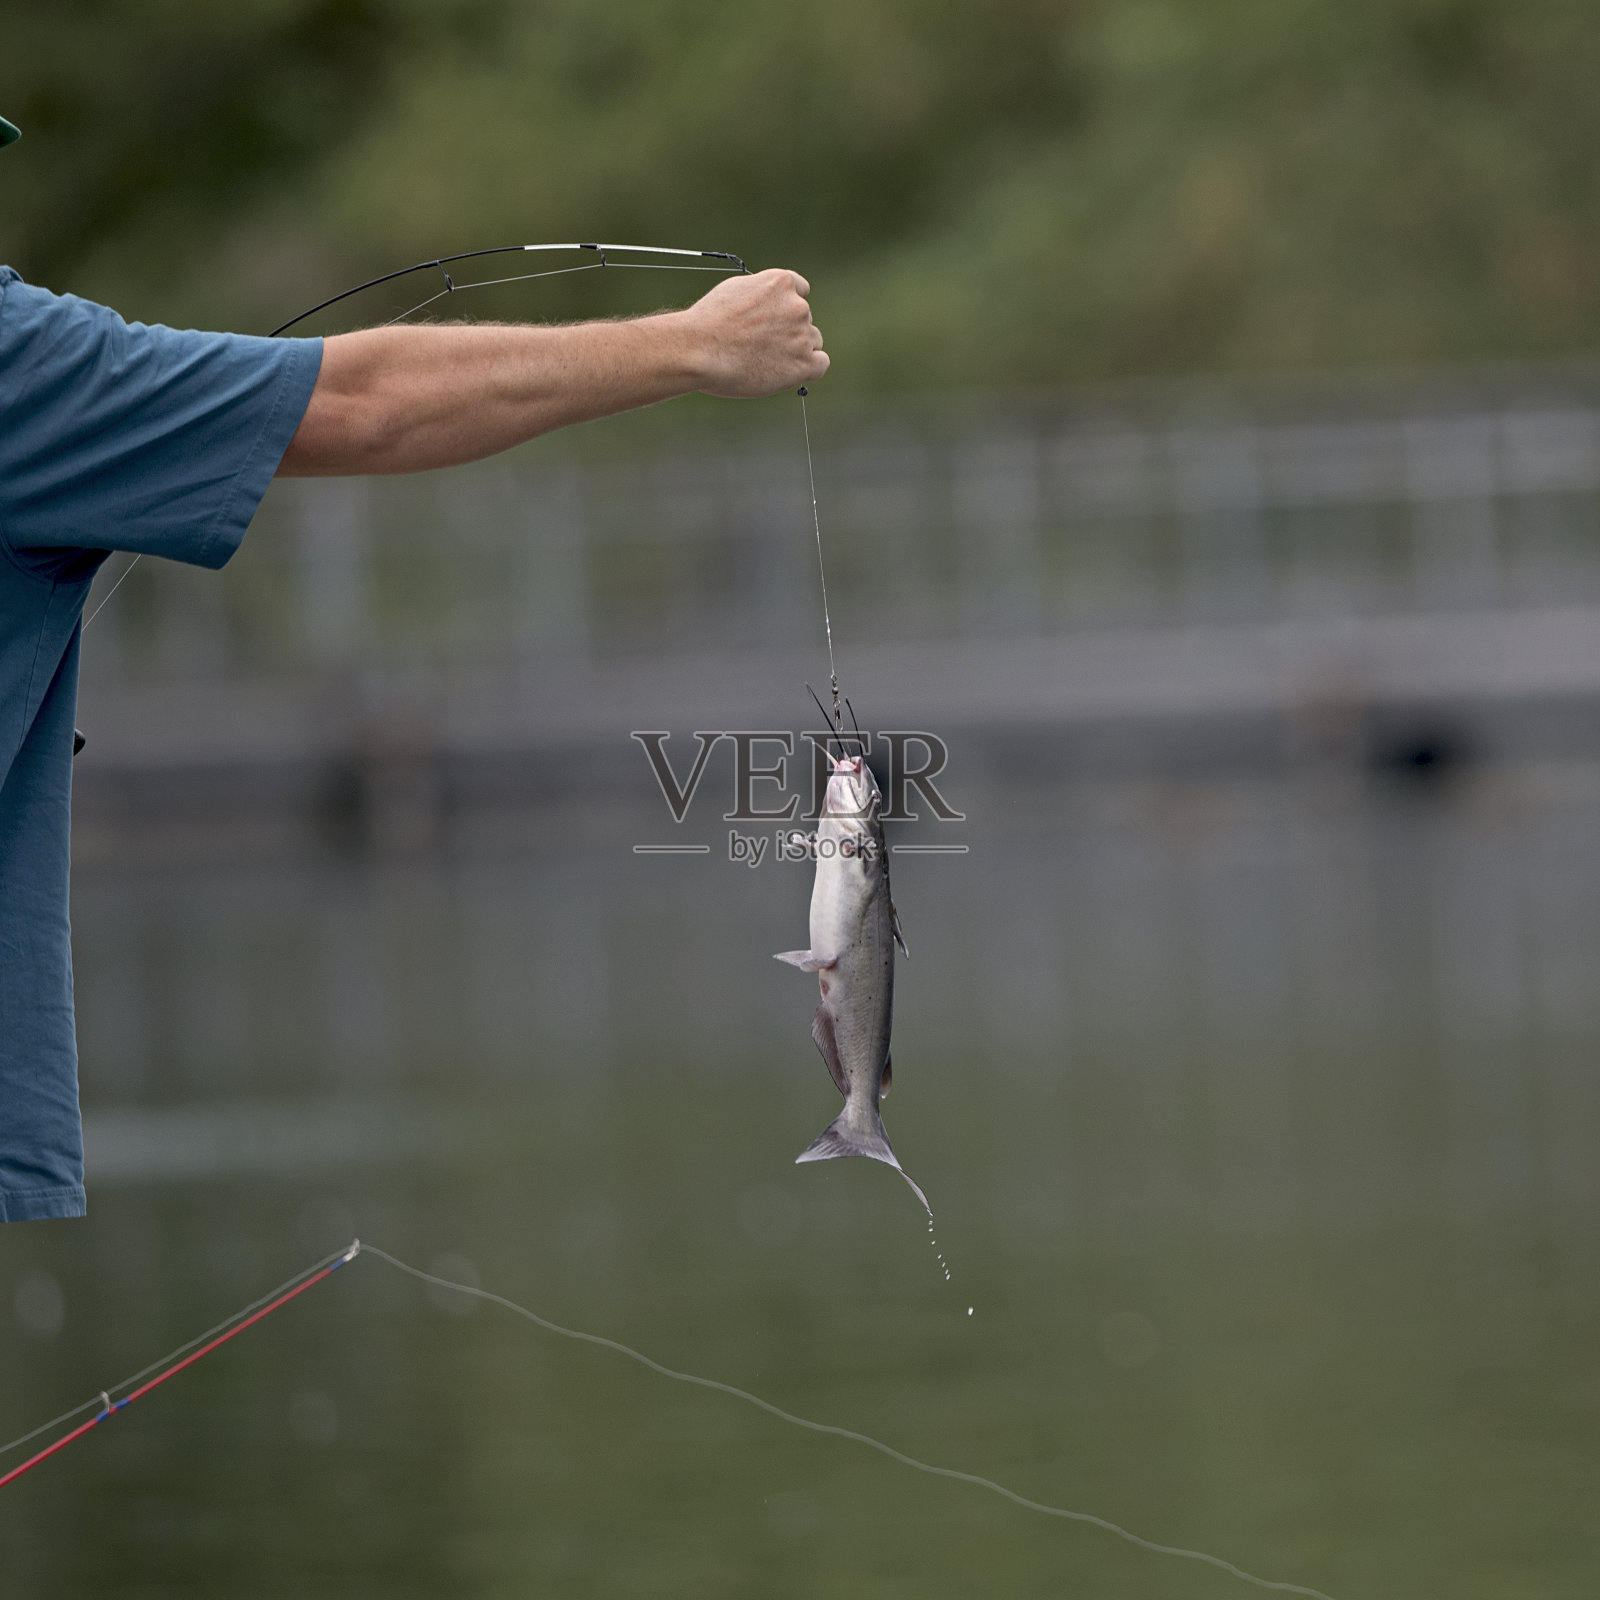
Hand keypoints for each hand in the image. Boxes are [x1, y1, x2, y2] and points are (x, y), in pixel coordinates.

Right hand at [679, 268, 828, 397]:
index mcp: (781, 282)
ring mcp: (802, 335)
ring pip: (812, 343)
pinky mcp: (803, 364)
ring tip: (764, 360)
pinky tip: (788, 372)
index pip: (800, 291)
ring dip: (796, 351)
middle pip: (805, 321)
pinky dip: (808, 368)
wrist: (699, 349)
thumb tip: (770, 305)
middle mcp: (797, 306)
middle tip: (760, 347)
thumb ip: (762, 295)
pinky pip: (820, 364)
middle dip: (788, 332)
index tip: (772, 321)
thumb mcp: (736, 291)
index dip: (784, 309)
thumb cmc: (708, 322)